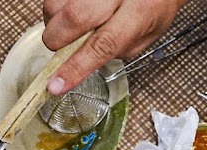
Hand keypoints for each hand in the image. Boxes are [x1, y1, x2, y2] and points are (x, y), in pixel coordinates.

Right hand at [42, 0, 186, 94]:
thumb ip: (116, 51)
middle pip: (73, 19)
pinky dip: (55, 11)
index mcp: (139, 12)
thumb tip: (81, 61)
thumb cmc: (153, 5)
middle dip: (56, 41)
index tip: (55, 85)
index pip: (102, 44)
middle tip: (61, 47)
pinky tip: (69, 11)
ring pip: (54, 6)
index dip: (75, 67)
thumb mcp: (146, 36)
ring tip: (70, 25)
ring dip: (53, 23)